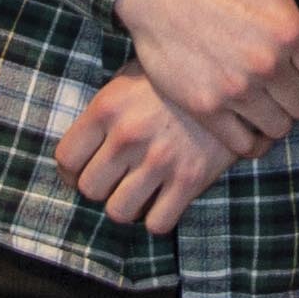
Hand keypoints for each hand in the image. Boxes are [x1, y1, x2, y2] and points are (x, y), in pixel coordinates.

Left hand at [58, 69, 252, 233]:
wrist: (232, 74)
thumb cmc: (174, 79)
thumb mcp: (130, 78)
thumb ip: (104, 111)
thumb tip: (83, 148)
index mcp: (107, 107)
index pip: (66, 158)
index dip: (71, 171)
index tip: (82, 171)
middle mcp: (128, 135)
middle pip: (90, 189)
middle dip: (101, 188)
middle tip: (115, 180)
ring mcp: (159, 159)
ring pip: (119, 212)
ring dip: (126, 206)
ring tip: (139, 191)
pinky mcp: (190, 179)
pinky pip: (157, 223)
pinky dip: (158, 217)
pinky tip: (165, 198)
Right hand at [114, 0, 298, 135]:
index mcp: (290, 31)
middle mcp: (266, 65)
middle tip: (282, 81)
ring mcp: (235, 90)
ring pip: (279, 128)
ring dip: (276, 117)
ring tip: (264, 98)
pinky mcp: (206, 108)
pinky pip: (244, 145)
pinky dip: (251, 138)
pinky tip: (246, 118)